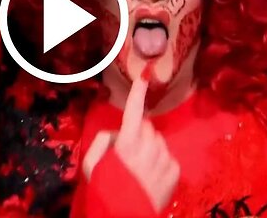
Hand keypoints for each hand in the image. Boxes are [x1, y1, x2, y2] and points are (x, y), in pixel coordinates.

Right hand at [83, 76, 179, 212]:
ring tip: (139, 169)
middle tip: (127, 154)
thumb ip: (102, 141)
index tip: (145, 75)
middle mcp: (149, 147)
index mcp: (127, 143)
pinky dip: (159, 162)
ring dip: (149, 148)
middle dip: (138, 133)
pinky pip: (167, 156)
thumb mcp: (91, 165)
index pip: (133, 111)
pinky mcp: (175, 171)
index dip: (138, 92)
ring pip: (158, 141)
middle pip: (146, 127)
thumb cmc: (105, 190)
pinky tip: (150, 177)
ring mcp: (164, 158)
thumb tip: (117, 132)